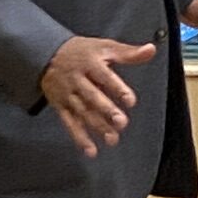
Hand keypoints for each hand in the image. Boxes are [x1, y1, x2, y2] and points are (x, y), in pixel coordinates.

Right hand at [41, 36, 165, 155]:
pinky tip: (90, 150)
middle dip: (106, 110)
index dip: (117, 88)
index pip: (105, 77)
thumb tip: (151, 50)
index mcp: (90, 64)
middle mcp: (78, 80)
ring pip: (82, 112)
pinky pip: (69, 123)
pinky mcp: (60, 106)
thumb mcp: (104, 46)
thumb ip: (128, 53)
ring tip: (112, 139)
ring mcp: (68, 94)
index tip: (130, 100)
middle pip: (92, 96)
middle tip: (121, 122)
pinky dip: (79, 137)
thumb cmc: (81, 52)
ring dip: (96, 126)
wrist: (46, 53)